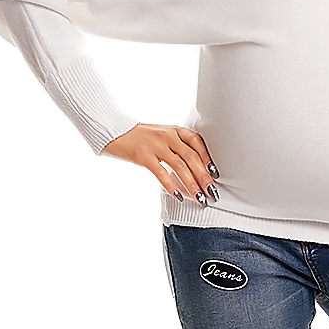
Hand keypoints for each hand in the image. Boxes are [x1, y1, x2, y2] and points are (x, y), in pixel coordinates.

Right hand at [101, 123, 220, 204]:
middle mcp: (167, 136)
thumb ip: (176, 146)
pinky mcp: (143, 155)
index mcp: (174, 130)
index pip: (197, 143)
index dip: (208, 159)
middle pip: (192, 158)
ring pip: (180, 167)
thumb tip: (193, 168)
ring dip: (192, 184)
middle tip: (212, 193)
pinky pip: (161, 173)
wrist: (112, 130)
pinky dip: (172, 185)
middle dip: (204, 177)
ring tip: (199, 198)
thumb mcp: (161, 135)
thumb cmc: (138, 136)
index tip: (216, 174)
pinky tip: (179, 196)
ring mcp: (155, 145)